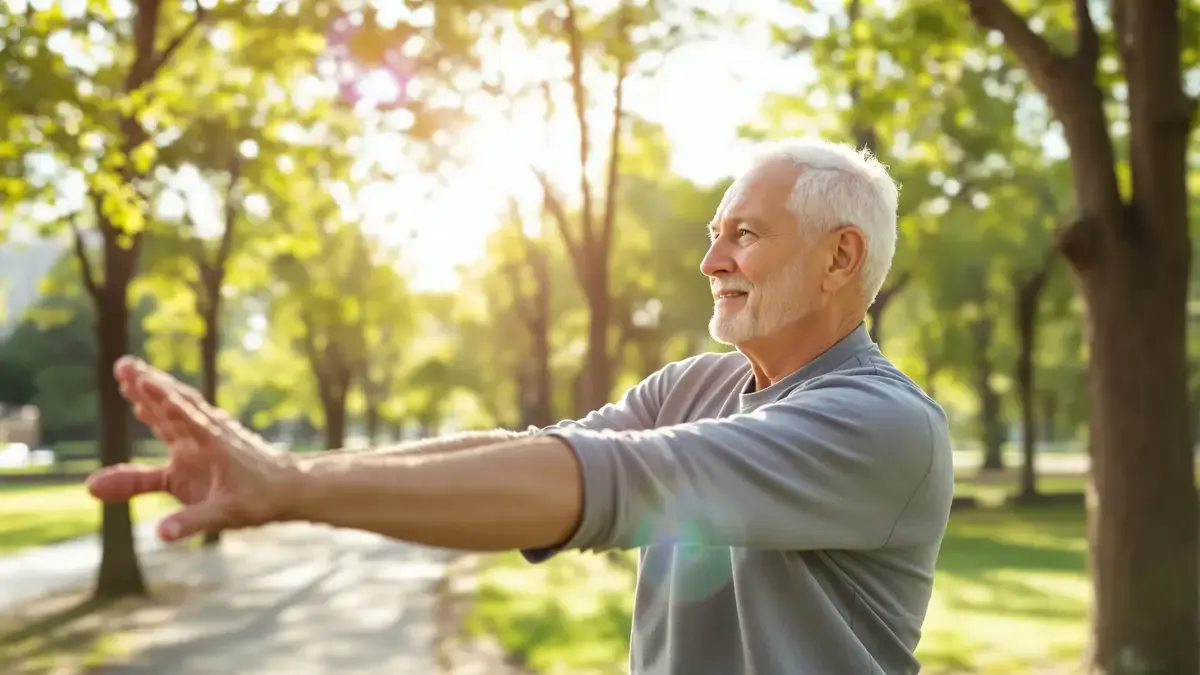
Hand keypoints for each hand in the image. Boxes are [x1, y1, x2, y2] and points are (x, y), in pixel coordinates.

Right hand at [86, 356, 302, 542]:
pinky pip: (178, 422)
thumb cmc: (260, 499)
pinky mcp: (204, 444)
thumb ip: (191, 522)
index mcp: (212, 446)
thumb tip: (160, 534)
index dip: (162, 400)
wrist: (289, 487)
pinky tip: (142, 407)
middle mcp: (207, 434)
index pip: (183, 418)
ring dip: (152, 391)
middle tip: (122, 366)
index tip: (143, 379)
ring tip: (126, 372)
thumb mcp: (225, 514)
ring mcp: (205, 436)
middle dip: (148, 386)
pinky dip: (160, 411)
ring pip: (175, 408)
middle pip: (174, 404)